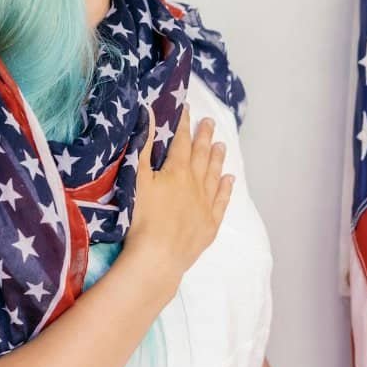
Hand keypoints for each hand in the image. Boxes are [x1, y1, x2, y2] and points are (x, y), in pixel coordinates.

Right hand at [122, 103, 235, 283]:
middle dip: (204, 136)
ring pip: (214, 175)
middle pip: (202, 155)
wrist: (158, 256)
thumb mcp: (137, 178)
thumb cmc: (142, 217)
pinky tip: (229, 179)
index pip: (182, 141)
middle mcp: (196, 184)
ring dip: (217, 158)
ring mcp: (205, 205)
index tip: (188, 109)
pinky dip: (226, 188)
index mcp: (177, 171)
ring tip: (222, 144)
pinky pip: (221, 201)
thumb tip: (149, 114)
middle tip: (210, 122)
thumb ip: (144, 145)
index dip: (184, 124)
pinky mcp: (210, 225)